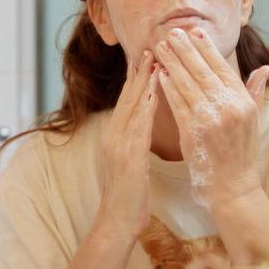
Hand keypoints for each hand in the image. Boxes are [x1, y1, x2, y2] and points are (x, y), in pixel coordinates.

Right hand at [95, 49, 159, 244]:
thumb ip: (136, 143)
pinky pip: (137, 126)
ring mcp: (118, 144)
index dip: (137, 78)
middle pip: (127, 97)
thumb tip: (143, 129)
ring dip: (142, 82)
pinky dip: (144, 107)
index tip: (148, 57)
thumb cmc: (130, 196)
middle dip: (139, 72)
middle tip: (152, 47)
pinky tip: (153, 93)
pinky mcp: (127, 156)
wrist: (118, 222)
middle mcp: (114, 135)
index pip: (128, 101)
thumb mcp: (133, 164)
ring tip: (154, 60)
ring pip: (131, 106)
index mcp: (116, 136)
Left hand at [155, 28, 268, 208]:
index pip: (222, 67)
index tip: (194, 31)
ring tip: (160, 47)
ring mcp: (210, 119)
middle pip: (202, 71)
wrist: (233, 184)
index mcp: (243, 101)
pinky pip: (177, 104)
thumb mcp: (253, 118)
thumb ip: (254, 90)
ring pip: (187, 84)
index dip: (206, 48)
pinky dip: (168, 87)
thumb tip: (265, 68)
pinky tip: (160, 74)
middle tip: (171, 32)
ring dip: (172, 63)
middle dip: (185, 49)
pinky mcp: (193, 131)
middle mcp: (229, 107)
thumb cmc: (241, 149)